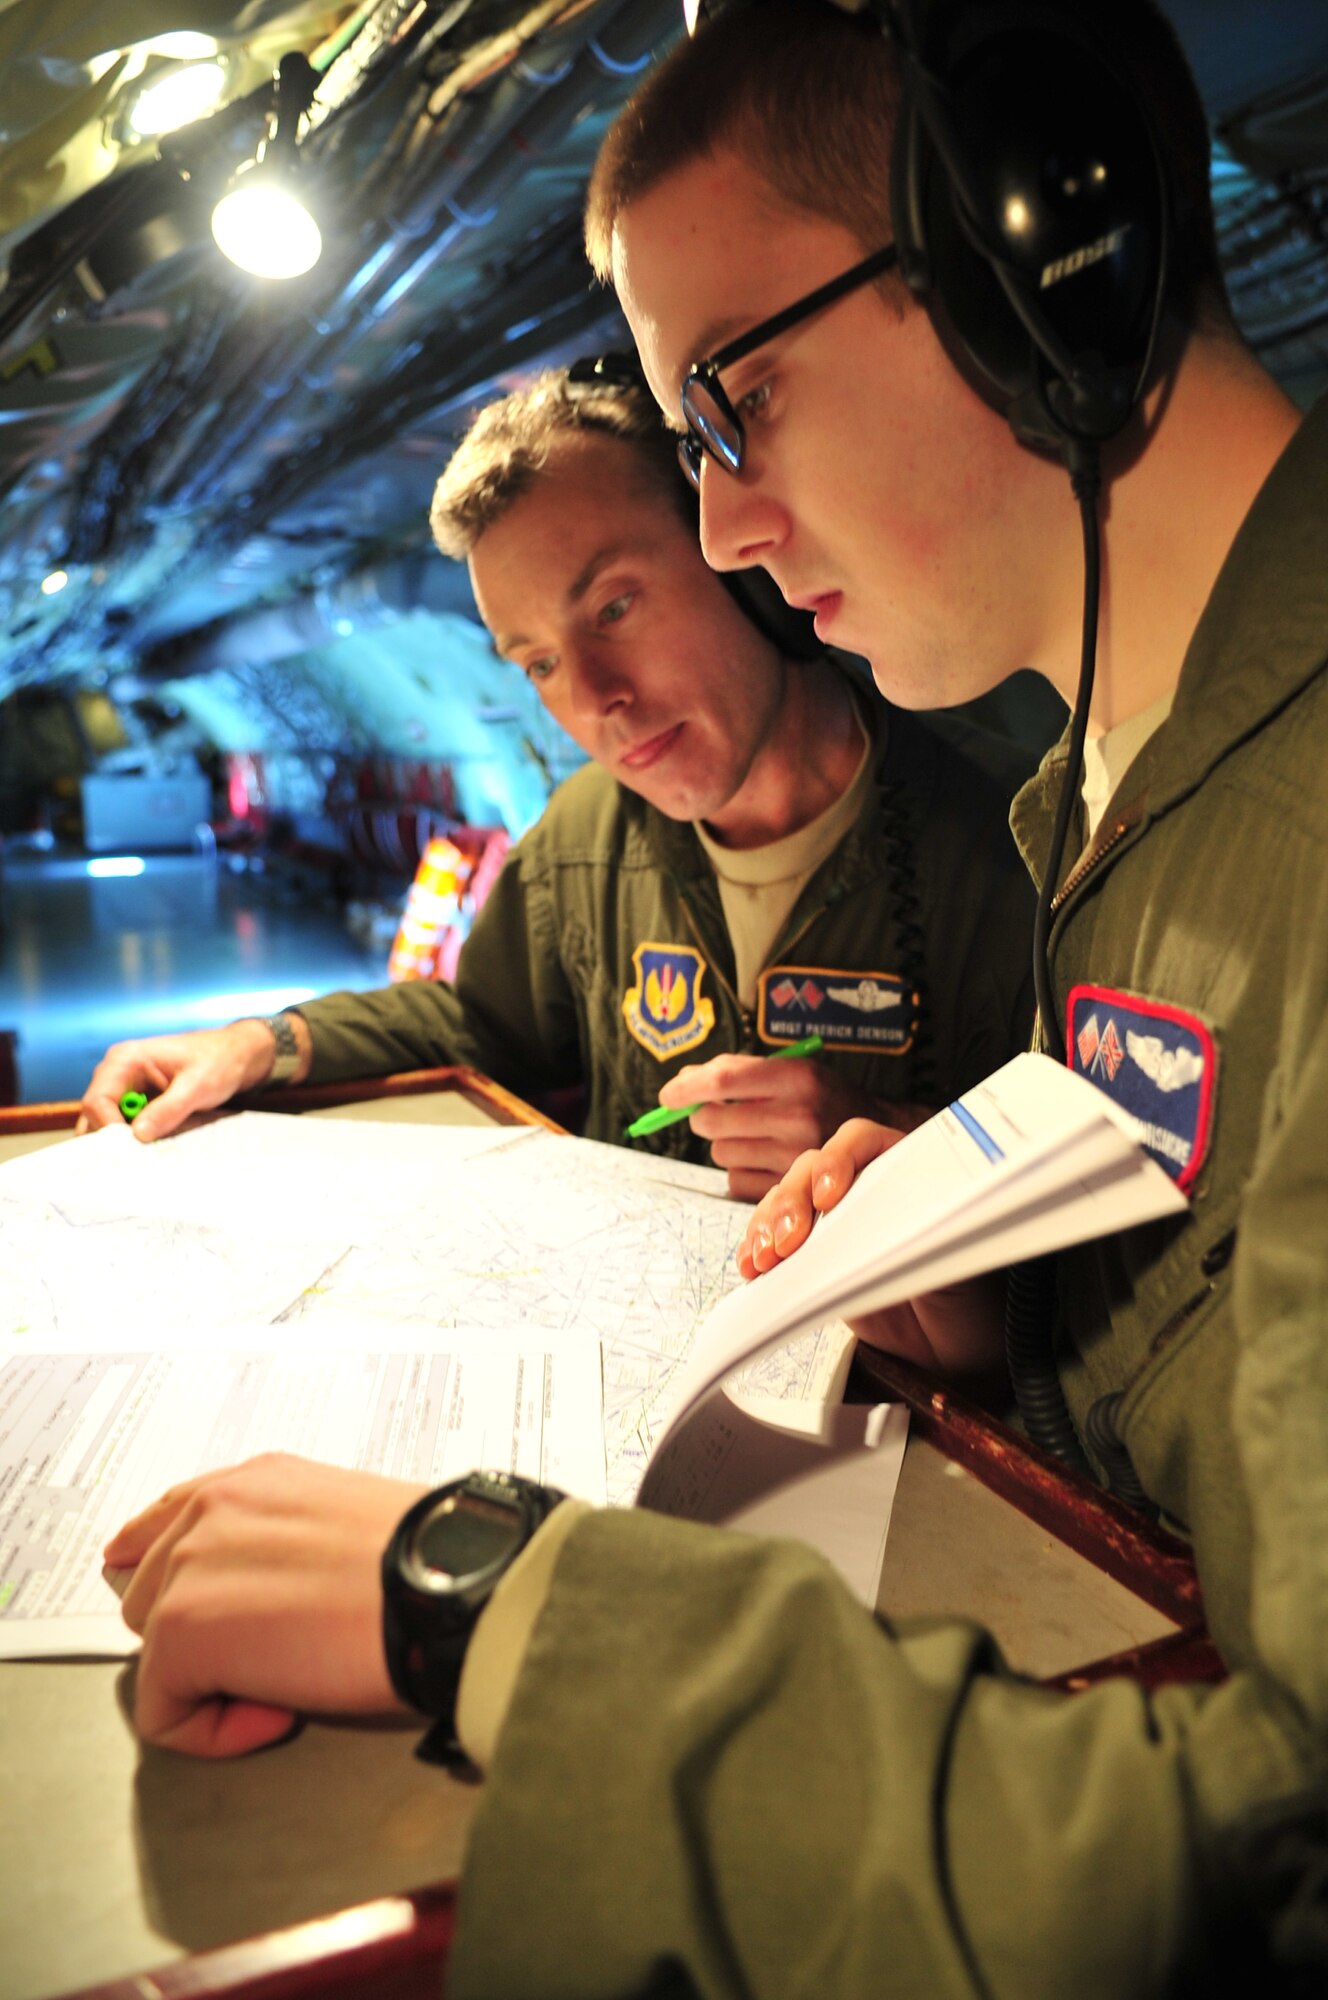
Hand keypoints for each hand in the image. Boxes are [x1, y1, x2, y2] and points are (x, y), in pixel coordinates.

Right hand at [76, 1018, 308, 1140]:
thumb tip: (139, 1135)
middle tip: (138, 1159)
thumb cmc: (219, 1060)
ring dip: (127, 1141)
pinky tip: (158, 1145)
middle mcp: (117, 1074)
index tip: (130, 1151)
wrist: (238, 1055)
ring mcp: (125, 1089)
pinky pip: (127, 1127)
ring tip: (152, 1153)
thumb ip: (169, 1108)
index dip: (108, 1129)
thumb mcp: (198, 1085)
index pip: (96, 1101)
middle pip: (96, 1116)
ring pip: (109, 1125)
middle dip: (114, 1139)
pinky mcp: (137, 1102)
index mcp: (124, 1060)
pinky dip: (138, 1139)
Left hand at [105, 1454, 425, 1757]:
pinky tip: (280, 1715)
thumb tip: (262, 1599)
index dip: (176, 1581)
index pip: (165, 1524)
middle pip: (151, 1596)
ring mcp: (187, 1568)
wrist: (443, 1591)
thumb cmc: (424, 1565)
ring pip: (155, 1654)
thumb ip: (285, 1543)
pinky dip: (215, 1732)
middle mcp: (211, 1511)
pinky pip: (165, 1712)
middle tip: (280, 1659)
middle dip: (203, 1638)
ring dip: (211, 1682)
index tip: (207, 1619)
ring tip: (288, 1684)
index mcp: (253, 1483)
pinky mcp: (181, 1632)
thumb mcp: (345, 1524)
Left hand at [658, 1053, 924, 1202]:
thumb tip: (682, 1082)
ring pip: (721, 1152)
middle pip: (713, 1120)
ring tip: (755, 1136)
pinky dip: (741, 1170)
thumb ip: (740, 1071)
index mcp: (797, 1078)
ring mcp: (795, 1156)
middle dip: (703, 1116)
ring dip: (727, 1144)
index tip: (668, 1095)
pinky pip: (735, 1180)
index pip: (724, 1080)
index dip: (686, 1087)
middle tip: (715, 1113)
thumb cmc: (822, 1097)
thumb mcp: (793, 1070)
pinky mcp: (790, 1188)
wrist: (878, 1134)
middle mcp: (798, 1116)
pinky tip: (764, 1159)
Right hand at [737, 1120, 1007, 1389]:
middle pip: (812, 1169)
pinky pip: (775, 1239)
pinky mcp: (814, 1256)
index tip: (830, 1197)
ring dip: (766, 1225)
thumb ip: (927, 1238)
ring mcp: (835, 1221)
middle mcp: (865, 1187)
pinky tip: (751, 1266)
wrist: (956, 1350)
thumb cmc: (969, 1301)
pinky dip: (758, 1249)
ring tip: (762, 1258)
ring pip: (786, 1201)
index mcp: (905, 1171)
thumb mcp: (958, 1266)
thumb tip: (897, 1220)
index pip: (863, 1142)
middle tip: (786, 1243)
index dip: (839, 1160)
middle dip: (791, 1202)